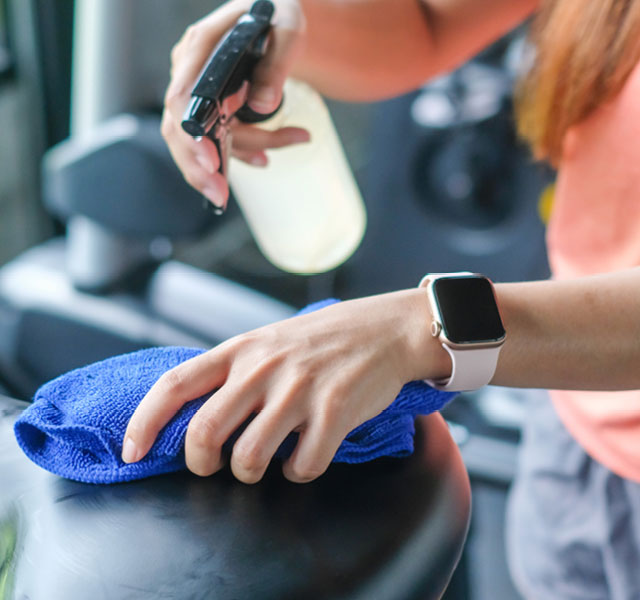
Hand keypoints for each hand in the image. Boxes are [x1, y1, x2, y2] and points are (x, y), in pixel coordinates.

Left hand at [122, 290, 447, 483]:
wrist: (386, 329)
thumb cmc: (323, 338)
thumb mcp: (269, 340)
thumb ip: (234, 369)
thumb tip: (195, 413)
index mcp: (241, 349)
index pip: (175, 384)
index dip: (145, 421)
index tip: (133, 451)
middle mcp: (264, 369)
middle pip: (204, 433)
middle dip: (200, 464)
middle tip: (214, 465)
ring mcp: (299, 390)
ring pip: (249, 460)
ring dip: (251, 473)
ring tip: (266, 461)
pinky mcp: (334, 412)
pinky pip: (301, 467)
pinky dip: (299, 473)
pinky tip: (306, 456)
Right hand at [161, 0, 309, 208]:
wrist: (279, 20)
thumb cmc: (280, 17)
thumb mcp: (289, 31)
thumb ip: (277, 65)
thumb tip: (263, 105)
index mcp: (201, 47)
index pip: (182, 97)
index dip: (191, 136)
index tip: (211, 164)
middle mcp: (191, 70)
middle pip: (181, 129)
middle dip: (201, 168)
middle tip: (220, 196)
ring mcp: (198, 91)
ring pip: (203, 139)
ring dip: (233, 158)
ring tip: (272, 153)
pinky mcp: (212, 106)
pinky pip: (219, 139)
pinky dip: (242, 152)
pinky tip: (265, 155)